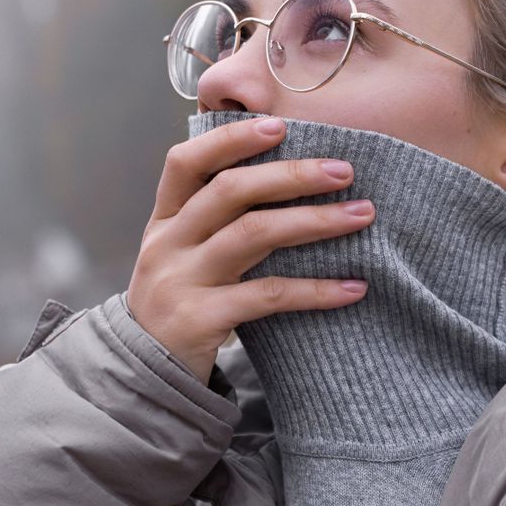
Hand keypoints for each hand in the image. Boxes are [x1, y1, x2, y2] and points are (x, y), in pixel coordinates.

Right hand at [127, 116, 373, 384]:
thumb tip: (286, 179)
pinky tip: (354, 288)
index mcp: (164, 221)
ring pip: (252, 235)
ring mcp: (181, 281)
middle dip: (291, 175)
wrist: (144, 379)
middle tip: (344, 170)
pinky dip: (315, 290)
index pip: (185, 163)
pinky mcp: (200, 320)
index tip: (279, 126)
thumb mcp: (182, 257)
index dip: (230, 140)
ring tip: (361, 215)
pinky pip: (267, 296)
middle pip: (230, 191)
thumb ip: (215, 222)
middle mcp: (167, 244)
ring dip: (313, 220)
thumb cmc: (180, 306)